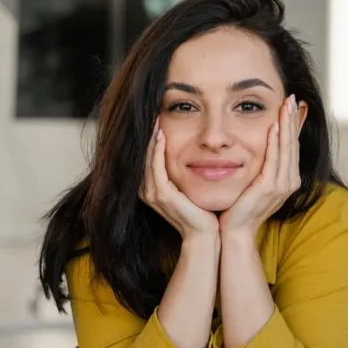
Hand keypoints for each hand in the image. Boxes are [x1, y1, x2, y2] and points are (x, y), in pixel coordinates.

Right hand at [140, 119, 219, 238]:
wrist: (204, 234)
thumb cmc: (200, 211)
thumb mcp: (187, 187)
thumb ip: (182, 173)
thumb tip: (190, 153)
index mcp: (151, 189)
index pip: (147, 158)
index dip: (149, 139)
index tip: (156, 119)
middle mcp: (147, 191)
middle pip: (143, 156)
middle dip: (147, 135)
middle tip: (152, 113)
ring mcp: (152, 194)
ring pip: (147, 159)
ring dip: (150, 138)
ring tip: (154, 120)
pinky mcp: (161, 195)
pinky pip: (156, 167)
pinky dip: (156, 150)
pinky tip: (160, 136)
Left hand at [219, 94, 301, 235]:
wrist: (236, 231)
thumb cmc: (242, 207)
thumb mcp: (256, 181)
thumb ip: (262, 165)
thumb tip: (263, 146)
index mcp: (288, 179)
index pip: (292, 146)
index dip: (293, 125)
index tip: (292, 105)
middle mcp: (289, 182)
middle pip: (293, 144)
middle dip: (293, 119)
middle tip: (292, 97)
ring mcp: (281, 186)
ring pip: (287, 149)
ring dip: (287, 125)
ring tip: (286, 105)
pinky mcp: (269, 188)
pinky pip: (273, 160)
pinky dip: (275, 143)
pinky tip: (274, 127)